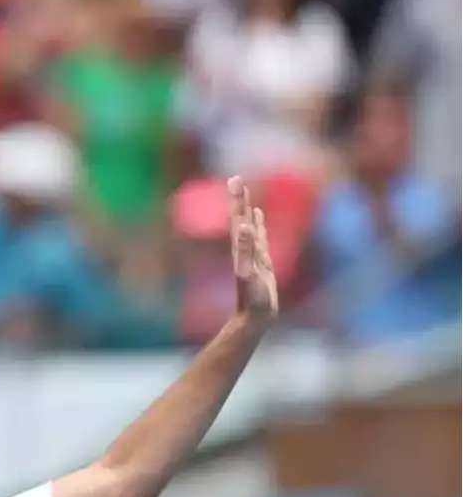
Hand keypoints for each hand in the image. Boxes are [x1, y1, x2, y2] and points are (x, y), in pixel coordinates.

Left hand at [227, 176, 277, 328]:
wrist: (254, 317)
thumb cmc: (252, 299)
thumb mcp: (249, 273)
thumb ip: (246, 249)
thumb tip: (243, 225)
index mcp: (240, 248)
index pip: (237, 218)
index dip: (236, 199)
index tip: (235, 179)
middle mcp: (244, 248)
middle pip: (240, 218)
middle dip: (239, 199)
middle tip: (237, 179)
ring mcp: (252, 254)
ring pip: (249, 226)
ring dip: (247, 209)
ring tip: (246, 194)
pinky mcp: (261, 262)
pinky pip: (260, 238)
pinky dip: (259, 225)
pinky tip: (258, 218)